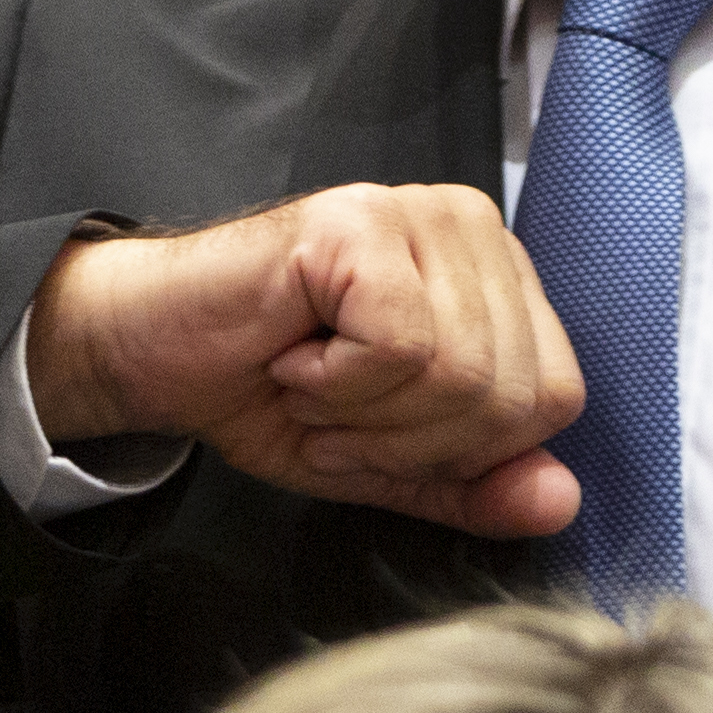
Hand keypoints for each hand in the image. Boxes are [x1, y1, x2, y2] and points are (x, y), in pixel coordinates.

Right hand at [22, 186, 583, 538]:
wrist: (152, 352)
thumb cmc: (266, 390)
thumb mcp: (390, 463)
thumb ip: (479, 485)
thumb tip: (560, 500)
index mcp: (496, 275)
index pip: (556, 397)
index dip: (464, 450)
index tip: (379, 428)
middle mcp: (470, 226)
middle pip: (514, 395)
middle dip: (410, 439)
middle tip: (335, 409)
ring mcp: (416, 213)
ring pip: (461, 374)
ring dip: (366, 414)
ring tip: (311, 381)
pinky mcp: (359, 222)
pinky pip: (401, 347)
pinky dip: (337, 383)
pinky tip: (295, 355)